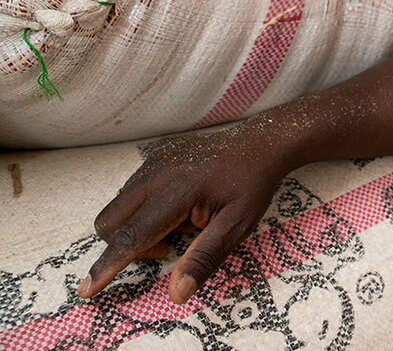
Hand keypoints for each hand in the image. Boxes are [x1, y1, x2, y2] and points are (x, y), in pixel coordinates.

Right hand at [78, 124, 290, 303]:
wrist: (259, 143)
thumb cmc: (251, 186)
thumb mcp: (237, 226)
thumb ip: (204, 257)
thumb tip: (176, 294)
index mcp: (178, 191)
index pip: (132, 236)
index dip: (109, 265)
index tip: (87, 288)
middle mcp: (156, 173)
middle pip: (112, 221)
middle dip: (126, 246)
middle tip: (168, 247)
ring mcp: (152, 161)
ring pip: (119, 206)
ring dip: (137, 226)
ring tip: (182, 222)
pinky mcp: (153, 155)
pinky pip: (132, 190)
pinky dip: (144, 208)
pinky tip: (179, 205)